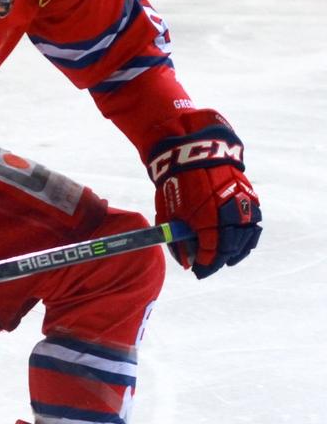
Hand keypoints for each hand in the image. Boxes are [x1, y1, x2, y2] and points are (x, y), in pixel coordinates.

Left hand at [148, 116, 261, 278]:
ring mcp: (242, 204)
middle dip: (220, 259)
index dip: (205, 265)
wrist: (193, 152)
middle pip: (230, 247)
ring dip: (239, 249)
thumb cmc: (176, 184)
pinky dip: (248, 233)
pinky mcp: (248, 194)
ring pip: (247, 236)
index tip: (198, 271)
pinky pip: (253, 220)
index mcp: (209, 222)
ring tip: (229, 258)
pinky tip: (240, 239)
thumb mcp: (170, 214)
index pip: (211, 253)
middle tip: (211, 265)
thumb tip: (186, 261)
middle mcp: (229, 215)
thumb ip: (179, 240)